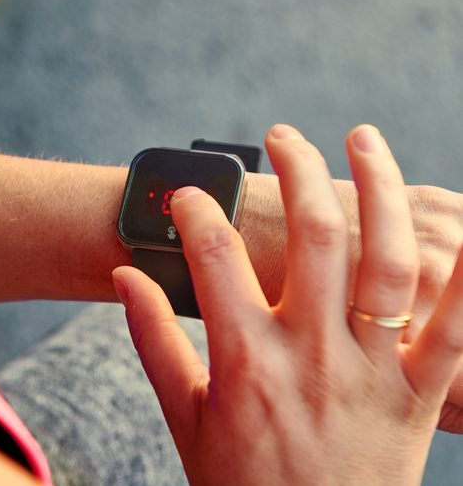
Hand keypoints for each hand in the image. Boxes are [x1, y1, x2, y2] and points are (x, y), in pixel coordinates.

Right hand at [113, 124, 462, 485]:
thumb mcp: (183, 416)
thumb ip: (151, 339)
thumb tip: (124, 276)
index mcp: (246, 362)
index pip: (214, 256)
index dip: (197, 211)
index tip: (189, 196)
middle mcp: (312, 356)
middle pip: (312, 237)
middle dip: (296, 171)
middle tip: (281, 137)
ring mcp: (372, 374)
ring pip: (385, 263)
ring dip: (377, 191)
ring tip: (363, 139)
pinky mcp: (418, 397)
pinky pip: (455, 330)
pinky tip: (462, 225)